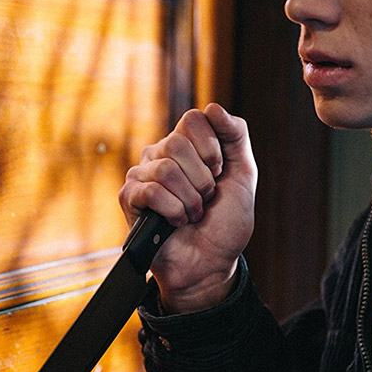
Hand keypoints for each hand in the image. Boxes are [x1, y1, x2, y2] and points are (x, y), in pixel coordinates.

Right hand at [118, 103, 256, 312]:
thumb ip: (235, 136)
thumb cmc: (225, 223)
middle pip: (178, 144)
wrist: (211, 264)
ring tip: (193, 214)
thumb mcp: (243, 174)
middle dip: (203, 179)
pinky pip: (150, 191)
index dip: (212, 148)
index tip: (219, 172)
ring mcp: (142, 175)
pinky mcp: (129, 198)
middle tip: (205, 198)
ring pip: (166, 169)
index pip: (194, 119)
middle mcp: (160, 154)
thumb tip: (212, 107)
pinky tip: (177, 223)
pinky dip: (174, 211)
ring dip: (190, 200)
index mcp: (186, 144)